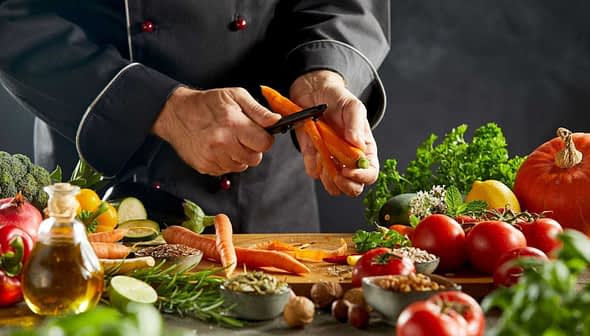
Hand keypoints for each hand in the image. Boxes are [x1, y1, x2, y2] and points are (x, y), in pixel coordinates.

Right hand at [152, 86, 280, 175]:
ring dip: (238, 156)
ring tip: (228, 140)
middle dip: (252, 148)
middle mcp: (223, 143)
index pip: (264, 143)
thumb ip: (258, 110)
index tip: (258, 133)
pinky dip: (225, 161)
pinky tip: (218, 148)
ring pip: (241, 166)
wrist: (176, 113)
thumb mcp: (236, 96)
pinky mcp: (204, 166)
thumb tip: (276, 120)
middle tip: (241, 136)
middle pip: (255, 158)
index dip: (264, 138)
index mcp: (234, 124)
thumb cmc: (207, 103)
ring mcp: (212, 157)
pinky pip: (226, 171)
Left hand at [289, 70, 378, 196]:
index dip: (362, 177)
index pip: (371, 174)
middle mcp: (349, 160)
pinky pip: (314, 173)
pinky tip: (314, 147)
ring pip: (334, 187)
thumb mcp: (352, 105)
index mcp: (365, 150)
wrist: (314, 94)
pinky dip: (312, 164)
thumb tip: (357, 144)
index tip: (349, 170)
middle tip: (337, 173)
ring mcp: (332, 162)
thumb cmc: (337, 99)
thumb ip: (356, 123)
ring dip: (328, 177)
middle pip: (354, 188)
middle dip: (346, 185)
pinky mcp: (314, 159)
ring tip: (324, 155)